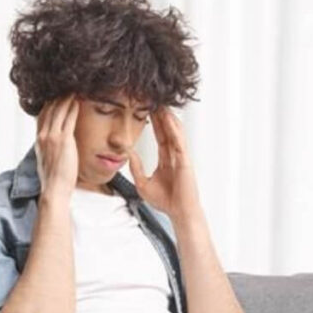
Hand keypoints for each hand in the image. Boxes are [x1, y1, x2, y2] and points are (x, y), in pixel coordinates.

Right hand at [36, 94, 79, 198]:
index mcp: (38, 140)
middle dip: (58, 96)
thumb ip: (49, 148)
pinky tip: (78, 101)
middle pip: (49, 109)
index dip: (50, 103)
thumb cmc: (54, 179)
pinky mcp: (63, 140)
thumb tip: (55, 145)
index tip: (57, 95)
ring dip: (66, 98)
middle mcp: (43, 135)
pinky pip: (69, 118)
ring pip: (59, 110)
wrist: (54, 189)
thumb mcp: (47, 160)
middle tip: (67, 87)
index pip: (42, 115)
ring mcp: (52, 137)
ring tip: (74, 89)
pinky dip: (73, 107)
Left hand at [127, 106, 201, 220]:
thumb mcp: (143, 183)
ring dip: (168, 118)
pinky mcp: (185, 161)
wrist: (178, 212)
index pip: (160, 137)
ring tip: (161, 103)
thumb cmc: (166, 201)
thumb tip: (127, 155)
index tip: (147, 111)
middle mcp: (175, 156)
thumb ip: (136, 168)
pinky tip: (169, 119)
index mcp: (166, 161)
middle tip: (154, 99)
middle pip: (168, 131)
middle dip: (161, 115)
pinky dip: (174, 130)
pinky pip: (179, 142)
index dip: (154, 124)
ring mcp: (181, 157)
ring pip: (175, 132)